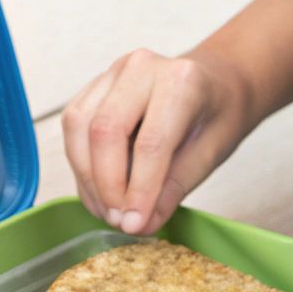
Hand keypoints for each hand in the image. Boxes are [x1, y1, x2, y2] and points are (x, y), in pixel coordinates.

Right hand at [62, 49, 254, 235]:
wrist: (216, 82)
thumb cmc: (218, 115)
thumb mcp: (211, 155)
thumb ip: (174, 188)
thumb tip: (140, 224)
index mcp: (181, 81)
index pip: (150, 142)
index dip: (139, 189)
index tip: (134, 224)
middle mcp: (141, 67)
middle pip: (105, 131)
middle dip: (107, 185)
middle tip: (119, 221)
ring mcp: (113, 72)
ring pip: (80, 127)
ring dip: (87, 177)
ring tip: (107, 210)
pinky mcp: (94, 85)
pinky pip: (73, 125)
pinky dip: (80, 164)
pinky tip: (97, 189)